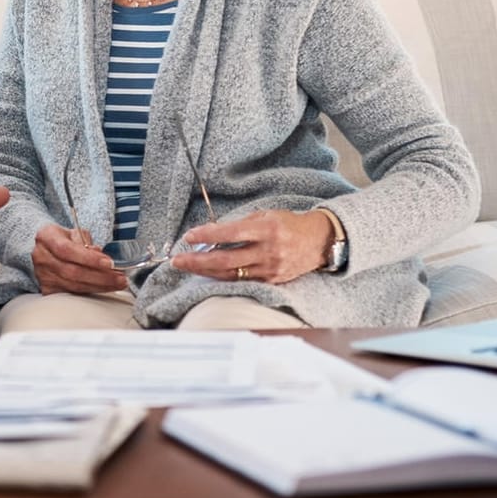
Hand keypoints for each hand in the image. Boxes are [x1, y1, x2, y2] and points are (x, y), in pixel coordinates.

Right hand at [31, 224, 128, 295]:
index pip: (67, 250)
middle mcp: (41, 256)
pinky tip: (104, 288)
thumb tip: (101, 257)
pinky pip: (72, 293)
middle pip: (72, 271)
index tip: (109, 263)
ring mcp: (42, 275)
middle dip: (100, 276)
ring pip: (74, 285)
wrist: (48, 249)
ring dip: (99, 286)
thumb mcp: (76, 233)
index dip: (89, 258)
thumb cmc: (65, 239)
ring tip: (117, 284)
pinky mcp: (47, 289)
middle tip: (120, 278)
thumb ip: (87, 243)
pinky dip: (91, 291)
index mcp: (46, 237)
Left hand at [172, 210, 335, 285]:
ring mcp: (269, 270)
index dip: (208, 235)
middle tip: (177, 260)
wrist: (319, 242)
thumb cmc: (289, 224)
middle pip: (226, 260)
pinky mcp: (271, 282)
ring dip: (205, 271)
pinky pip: (241, 281)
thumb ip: (241, 224)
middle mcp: (268, 251)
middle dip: (198, 261)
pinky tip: (208, 273)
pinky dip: (222, 277)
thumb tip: (213, 233)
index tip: (189, 236)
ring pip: (230, 274)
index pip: (231, 233)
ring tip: (187, 266)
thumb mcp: (267, 215)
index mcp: (267, 229)